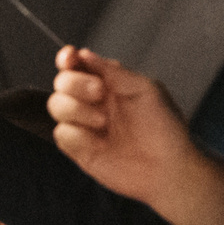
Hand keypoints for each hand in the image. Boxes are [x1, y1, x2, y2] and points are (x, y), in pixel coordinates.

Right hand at [48, 46, 202, 206]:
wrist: (167, 169)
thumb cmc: (164, 128)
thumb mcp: (145, 89)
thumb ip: (113, 72)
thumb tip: (84, 55)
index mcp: (108, 83)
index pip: (78, 65)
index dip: (67, 59)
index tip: (70, 58)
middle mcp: (92, 102)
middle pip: (62, 82)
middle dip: (75, 84)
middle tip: (99, 92)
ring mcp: (84, 125)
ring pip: (56, 106)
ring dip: (76, 110)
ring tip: (103, 122)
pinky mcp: (79, 149)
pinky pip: (61, 134)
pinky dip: (78, 136)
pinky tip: (99, 143)